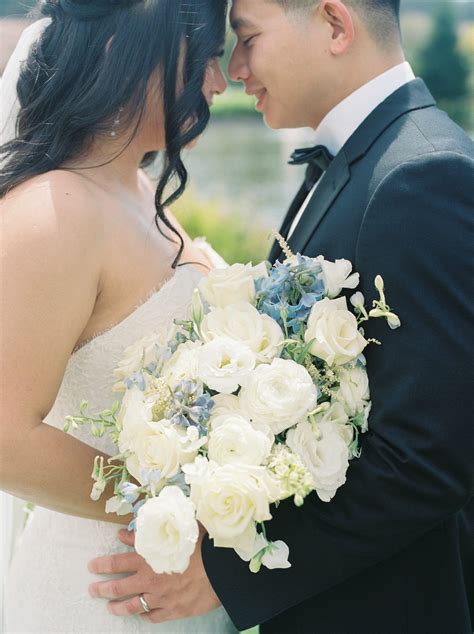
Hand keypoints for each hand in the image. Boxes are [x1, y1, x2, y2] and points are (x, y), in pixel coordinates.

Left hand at [88, 528, 220, 622]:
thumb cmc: (199, 545)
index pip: (117, 563)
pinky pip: (153, 616)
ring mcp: (160, 598)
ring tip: (110, 608)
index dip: (102, 565)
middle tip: (93, 590)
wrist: (220, 569)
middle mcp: (150, 580)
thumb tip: (125, 532)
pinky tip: (142, 615)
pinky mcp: (173, 611)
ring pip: (132, 606)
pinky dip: (145, 616)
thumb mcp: (174, 531)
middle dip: (102, 590)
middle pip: (119, 588)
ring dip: (119, 607)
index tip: (92, 566)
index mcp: (148, 559)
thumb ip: (147, 532)